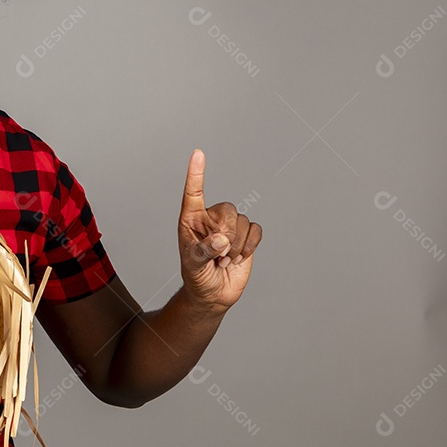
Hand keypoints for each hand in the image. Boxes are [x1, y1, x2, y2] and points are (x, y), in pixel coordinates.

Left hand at [177, 149, 262, 312]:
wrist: (213, 294)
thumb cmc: (196, 277)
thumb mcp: (193, 266)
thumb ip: (204, 251)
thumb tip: (221, 239)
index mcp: (190, 219)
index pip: (193, 192)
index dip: (196, 174)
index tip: (198, 153)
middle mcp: (210, 218)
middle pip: (227, 210)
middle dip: (226, 235)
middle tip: (218, 256)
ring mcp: (229, 226)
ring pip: (242, 221)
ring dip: (237, 246)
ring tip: (224, 261)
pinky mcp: (246, 235)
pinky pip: (256, 230)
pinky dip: (250, 246)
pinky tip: (239, 258)